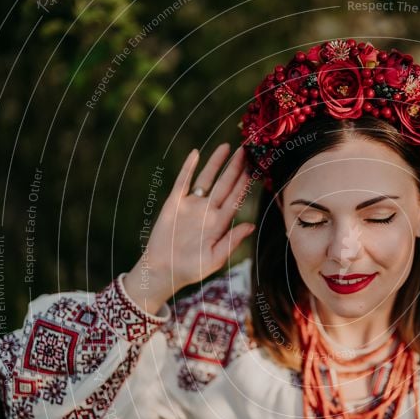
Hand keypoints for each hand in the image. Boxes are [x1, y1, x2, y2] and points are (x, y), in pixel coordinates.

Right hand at [123, 144, 254, 312]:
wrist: (163, 271)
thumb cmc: (192, 270)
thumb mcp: (215, 259)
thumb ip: (232, 241)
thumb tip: (251, 225)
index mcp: (220, 223)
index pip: (236, 198)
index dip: (246, 184)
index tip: (256, 168)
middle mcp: (208, 211)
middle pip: (225, 184)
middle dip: (236, 167)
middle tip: (247, 150)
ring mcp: (191, 205)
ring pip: (206, 179)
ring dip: (216, 163)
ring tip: (227, 147)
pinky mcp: (174, 204)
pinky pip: (183, 182)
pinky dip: (188, 168)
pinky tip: (196, 154)